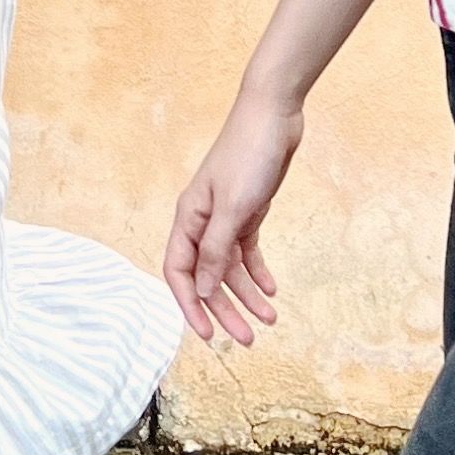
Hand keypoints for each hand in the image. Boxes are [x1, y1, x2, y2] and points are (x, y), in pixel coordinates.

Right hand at [164, 88, 302, 345]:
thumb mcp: (234, 207)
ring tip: (270, 319)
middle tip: (248, 339)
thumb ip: (217, 249)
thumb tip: (204, 290)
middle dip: (225, 309)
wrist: (274, 114)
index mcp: (189, 218)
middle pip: (208, 276)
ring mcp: (226, 216)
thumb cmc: (249, 154)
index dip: (191, 306)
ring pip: (231, 268)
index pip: (180, 272)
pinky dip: (258, 272)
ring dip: (247, 295)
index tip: (208, 335)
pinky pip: (247, 251)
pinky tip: (271, 290)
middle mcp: (203, 221)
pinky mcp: (248, 210)